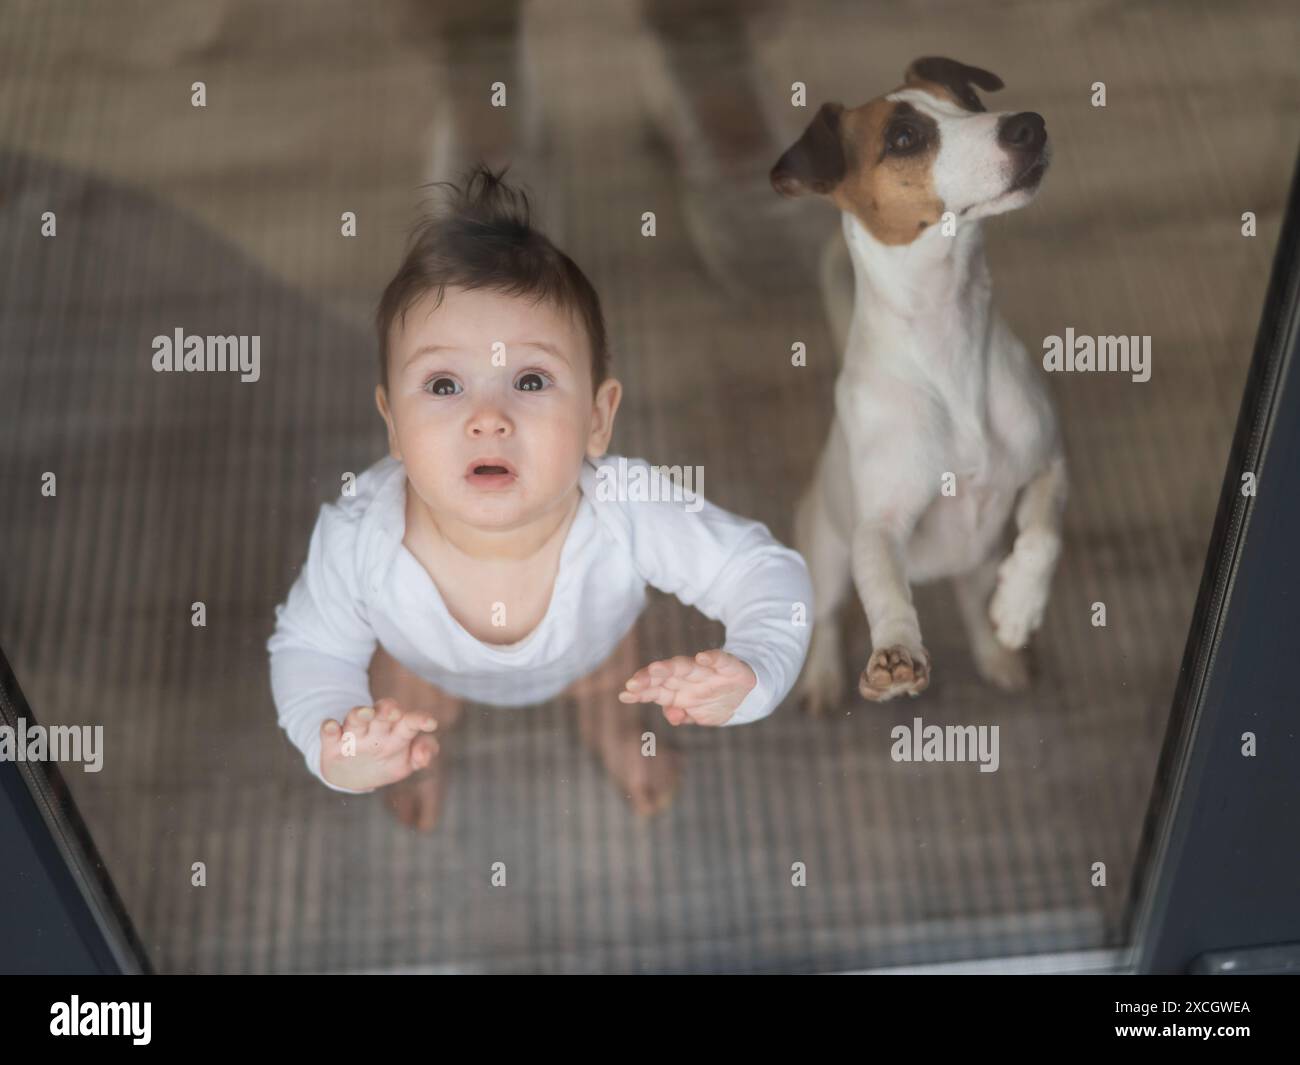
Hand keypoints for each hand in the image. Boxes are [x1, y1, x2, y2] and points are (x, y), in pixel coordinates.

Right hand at [319, 697, 438, 790]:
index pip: (409, 722)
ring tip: (366, 712)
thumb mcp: (407, 761)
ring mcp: (353, 735)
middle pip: (382, 714)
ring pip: (355, 719)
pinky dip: (328, 728)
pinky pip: (328, 732)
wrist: (352, 776)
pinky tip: (330, 726)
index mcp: (397, 731)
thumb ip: (424, 753)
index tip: (431, 723)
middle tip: (394, 711)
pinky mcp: (332, 743)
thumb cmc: (386, 760)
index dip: (420, 720)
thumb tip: (424, 758)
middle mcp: (375, 729)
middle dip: (388, 710)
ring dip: (360, 714)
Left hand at [617, 649, 756, 726]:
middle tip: (633, 683)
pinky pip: (721, 660)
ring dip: (672, 667)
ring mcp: (709, 671)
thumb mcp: (699, 715)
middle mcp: (690, 678)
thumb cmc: (716, 701)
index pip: (656, 690)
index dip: (641, 692)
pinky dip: (713, 658)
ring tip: (656, 669)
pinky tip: (703, 657)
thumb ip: (682, 714)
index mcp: (679, 691)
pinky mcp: (729, 666)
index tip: (624, 694)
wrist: (748, 693)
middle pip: (667, 676)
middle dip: (650, 679)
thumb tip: (672, 716)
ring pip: (688, 667)